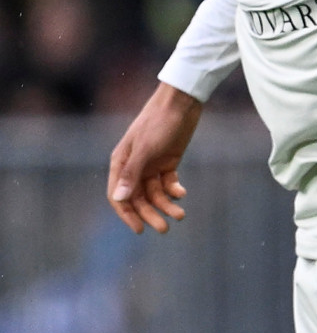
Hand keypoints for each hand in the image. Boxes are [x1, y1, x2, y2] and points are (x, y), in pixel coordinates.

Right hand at [107, 83, 204, 233]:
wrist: (181, 103)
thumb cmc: (159, 123)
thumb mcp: (145, 149)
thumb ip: (132, 174)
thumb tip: (119, 198)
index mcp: (121, 163)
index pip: (118, 196)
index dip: (127, 214)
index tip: (140, 229)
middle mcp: (134, 166)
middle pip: (139, 198)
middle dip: (151, 214)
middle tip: (165, 229)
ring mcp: (151, 164)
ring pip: (156, 193)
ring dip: (167, 204)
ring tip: (180, 215)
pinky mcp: (168, 161)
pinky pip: (168, 183)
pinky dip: (175, 190)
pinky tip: (182, 192)